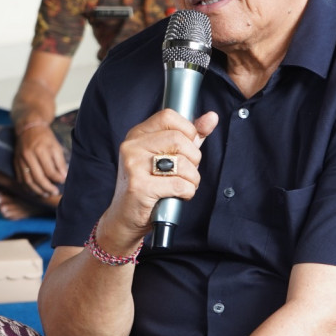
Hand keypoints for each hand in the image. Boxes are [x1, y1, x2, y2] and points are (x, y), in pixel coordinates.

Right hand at [14, 123, 67, 197]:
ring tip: (46, 194)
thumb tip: (63, 177)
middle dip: (47, 188)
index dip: (57, 179)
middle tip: (54, 192)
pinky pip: (20, 179)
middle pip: (38, 177)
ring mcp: (20, 159)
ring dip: (37, 190)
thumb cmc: (45, 138)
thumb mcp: (56, 147)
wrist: (29, 127)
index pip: (49, 170)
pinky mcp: (16, 162)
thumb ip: (60, 162)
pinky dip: (27, 187)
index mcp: (40, 150)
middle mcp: (28, 155)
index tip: (63, 182)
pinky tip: (35, 191)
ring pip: (28, 180)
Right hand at [96, 109, 218, 254]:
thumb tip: (211, 117)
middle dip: (193, 159)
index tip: (187, 148)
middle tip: (186, 172)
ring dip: (192, 178)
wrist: (124, 219)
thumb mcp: (168, 156)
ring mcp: (133, 165)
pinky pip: (179, 184)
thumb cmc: (148, 187)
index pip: (169, 116)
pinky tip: (177, 195)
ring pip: (182, 162)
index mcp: (137, 134)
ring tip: (182, 185)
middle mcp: (132, 146)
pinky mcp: (139, 186)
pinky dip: (187, 192)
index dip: (187, 131)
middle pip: (179, 139)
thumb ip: (189, 136)